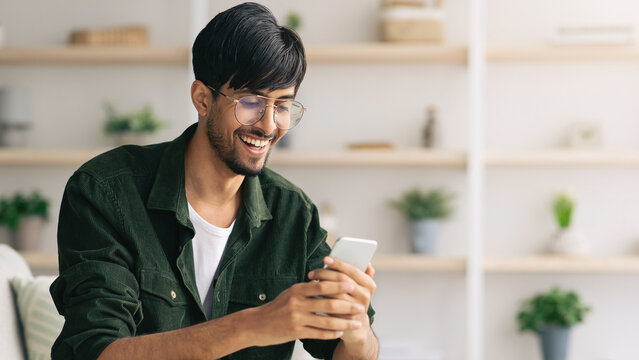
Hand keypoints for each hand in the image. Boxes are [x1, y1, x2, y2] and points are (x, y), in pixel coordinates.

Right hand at [248, 276, 366, 345]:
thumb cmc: (277, 307)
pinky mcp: (295, 332)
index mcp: (297, 290)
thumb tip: (329, 280)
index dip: (339, 285)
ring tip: (356, 323)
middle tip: (361, 306)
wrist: (256, 324)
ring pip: (326, 320)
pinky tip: (340, 333)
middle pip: (327, 303)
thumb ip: (308, 288)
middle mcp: (297, 303)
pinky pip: (318, 333)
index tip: (353, 285)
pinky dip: (331, 333)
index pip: (322, 285)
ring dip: (344, 323)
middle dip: (347, 305)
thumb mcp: (291, 293)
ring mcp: (296, 318)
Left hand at [307, 257, 376, 345]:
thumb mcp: (360, 286)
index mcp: (369, 284)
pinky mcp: (346, 319)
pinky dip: (320, 299)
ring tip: (311, 283)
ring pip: (334, 293)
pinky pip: (330, 307)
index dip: (338, 263)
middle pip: (342, 280)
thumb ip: (361, 272)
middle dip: (325, 274)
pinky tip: (312, 295)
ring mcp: (356, 308)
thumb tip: (365, 261)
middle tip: (312, 273)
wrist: (355, 327)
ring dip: (320, 286)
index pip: (352, 270)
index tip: (325, 258)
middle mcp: (365, 296)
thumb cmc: (353, 299)